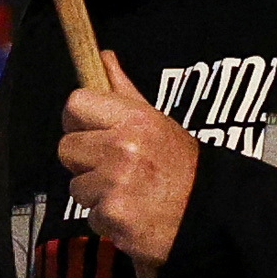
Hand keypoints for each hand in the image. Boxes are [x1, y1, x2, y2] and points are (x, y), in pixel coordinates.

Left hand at [57, 77, 199, 266]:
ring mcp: (116, 185)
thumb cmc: (180, 167)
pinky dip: (108, 220)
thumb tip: (103, 57)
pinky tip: (133, 214)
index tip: (89, 132)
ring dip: (97, 194)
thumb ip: (123, 92)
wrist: (209, 213)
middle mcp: (123, 149)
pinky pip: (91, 216)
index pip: (76, 104)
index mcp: (134, 119)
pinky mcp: (114, 217)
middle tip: (115, 168)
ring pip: (76, 187)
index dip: (77, 120)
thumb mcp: (157, 122)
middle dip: (85, 161)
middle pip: (66, 148)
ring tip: (129, 192)